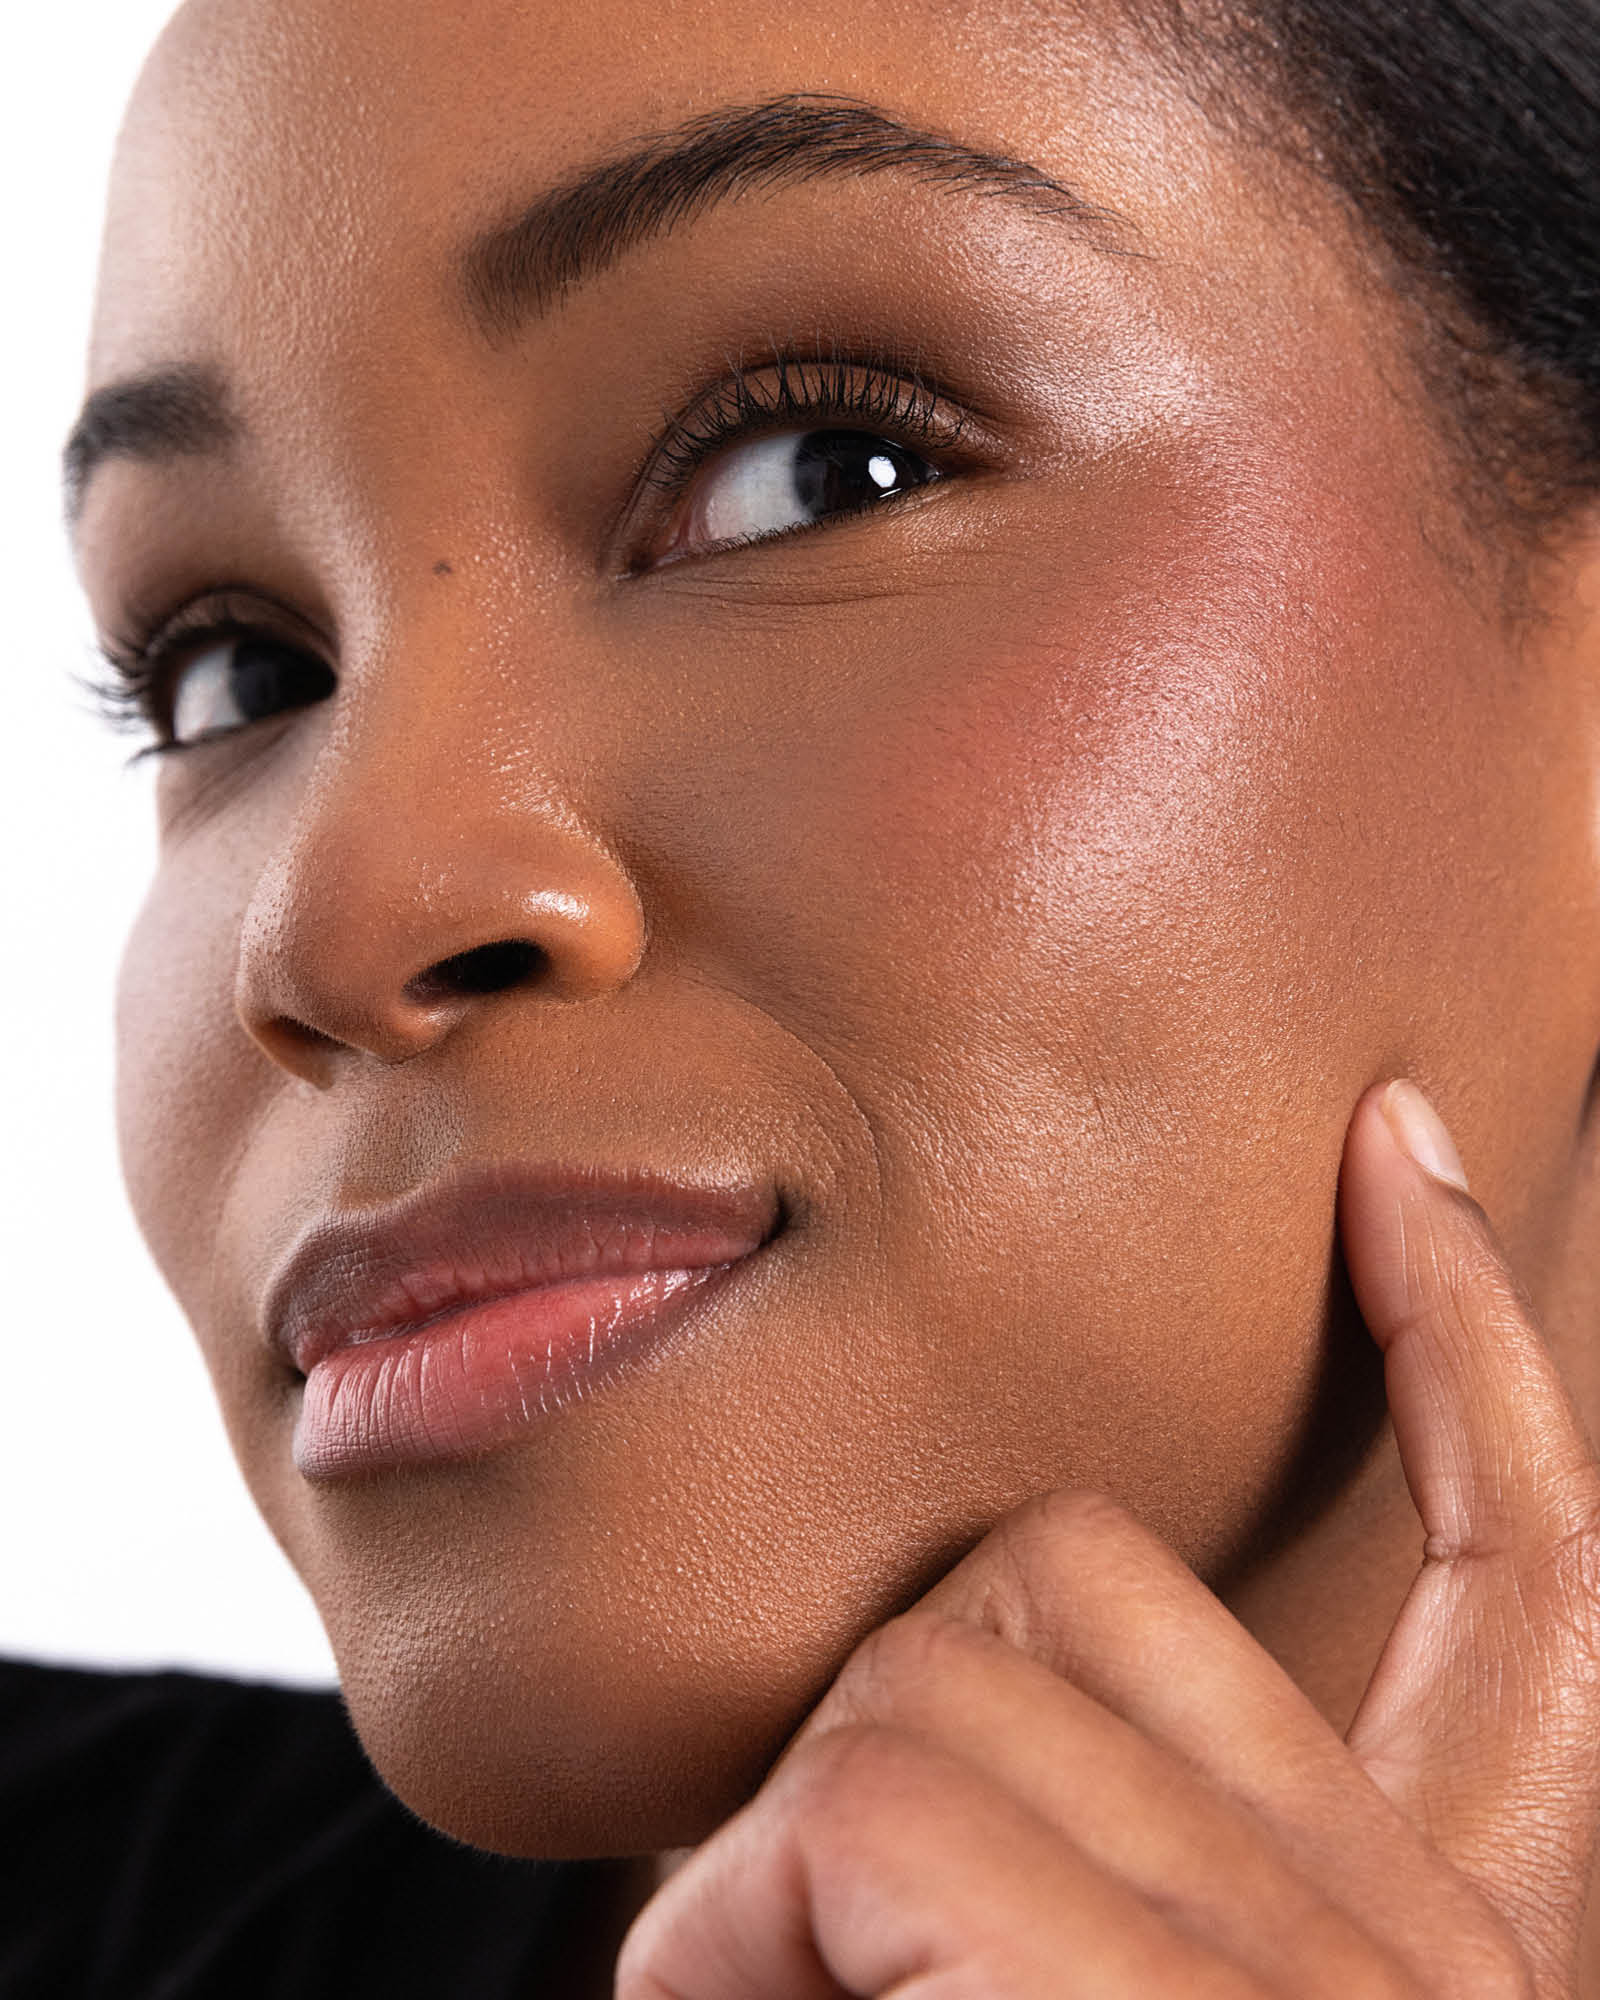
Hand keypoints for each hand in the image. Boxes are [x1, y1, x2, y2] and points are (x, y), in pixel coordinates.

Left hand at [618, 1082, 1599, 1997]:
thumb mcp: (1081, 1966)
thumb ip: (1081, 1821)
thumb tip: (892, 1696)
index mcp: (1452, 1937)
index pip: (1530, 1576)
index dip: (1470, 1345)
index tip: (1391, 1140)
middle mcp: (1432, 1960)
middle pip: (1084, 1572)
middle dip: (901, 1699)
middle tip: (820, 1939)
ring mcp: (1316, 1986)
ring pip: (934, 1668)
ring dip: (787, 1845)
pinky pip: (866, 1796)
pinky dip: (727, 1927)